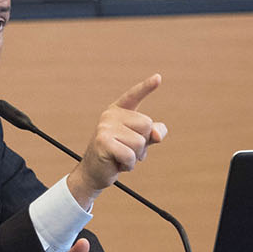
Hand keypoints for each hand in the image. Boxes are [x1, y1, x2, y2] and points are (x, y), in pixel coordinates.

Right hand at [67, 74, 167, 207]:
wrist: (93, 173)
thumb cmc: (117, 155)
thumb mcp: (138, 143)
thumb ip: (152, 134)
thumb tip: (157, 134)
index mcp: (119, 111)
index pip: (134, 96)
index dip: (146, 87)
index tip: (158, 77)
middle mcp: (110, 115)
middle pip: (147, 125)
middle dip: (143, 144)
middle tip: (126, 150)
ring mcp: (105, 126)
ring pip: (140, 142)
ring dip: (135, 156)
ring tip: (120, 157)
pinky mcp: (103, 141)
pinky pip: (130, 155)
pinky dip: (128, 164)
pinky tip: (117, 164)